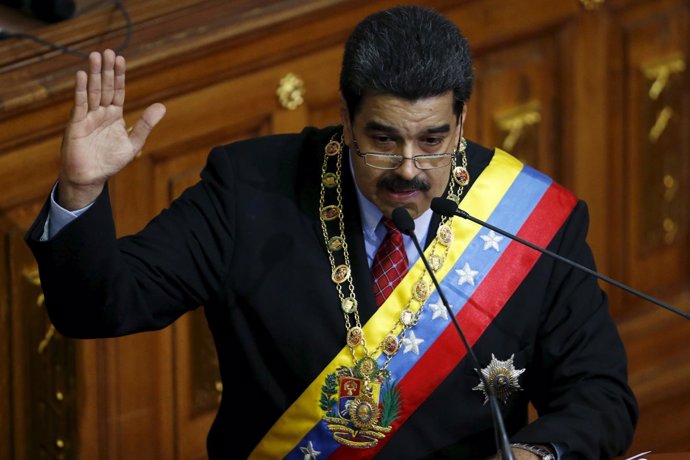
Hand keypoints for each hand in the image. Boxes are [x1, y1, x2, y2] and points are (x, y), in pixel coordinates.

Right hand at [58, 49, 165, 209]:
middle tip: (108, 51)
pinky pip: (79, 104)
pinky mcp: (76, 124)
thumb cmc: (111, 162)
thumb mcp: (133, 143)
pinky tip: (82, 76)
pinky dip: (80, 90)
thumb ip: (146, 125)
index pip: (118, 91)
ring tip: (94, 56)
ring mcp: (87, 117)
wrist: (90, 178)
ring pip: (92, 92)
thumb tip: (162, 106)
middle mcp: (100, 113)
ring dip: (93, 74)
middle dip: (106, 70)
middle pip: (104, 87)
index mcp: (115, 116)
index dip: (119, 76)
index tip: (120, 59)